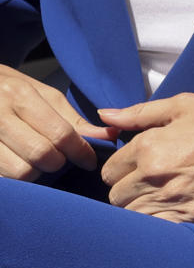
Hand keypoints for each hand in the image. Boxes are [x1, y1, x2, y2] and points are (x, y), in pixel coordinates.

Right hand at [0, 63, 112, 180]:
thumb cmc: (8, 90)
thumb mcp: (41, 94)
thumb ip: (72, 119)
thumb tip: (108, 136)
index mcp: (20, 95)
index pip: (60, 133)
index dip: (80, 152)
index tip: (89, 161)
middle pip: (41, 155)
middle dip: (57, 163)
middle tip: (58, 159)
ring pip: (19, 172)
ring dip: (34, 173)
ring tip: (34, 162)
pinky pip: (2, 177)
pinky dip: (14, 177)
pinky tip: (17, 164)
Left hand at [97, 95, 193, 223]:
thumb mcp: (183, 106)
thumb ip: (139, 113)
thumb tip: (103, 116)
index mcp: (148, 146)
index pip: (109, 170)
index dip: (122, 168)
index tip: (137, 165)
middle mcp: (154, 175)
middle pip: (115, 196)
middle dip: (127, 188)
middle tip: (148, 181)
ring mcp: (173, 199)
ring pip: (131, 215)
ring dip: (139, 206)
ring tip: (158, 195)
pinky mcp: (192, 216)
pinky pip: (155, 227)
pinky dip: (156, 221)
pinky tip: (170, 208)